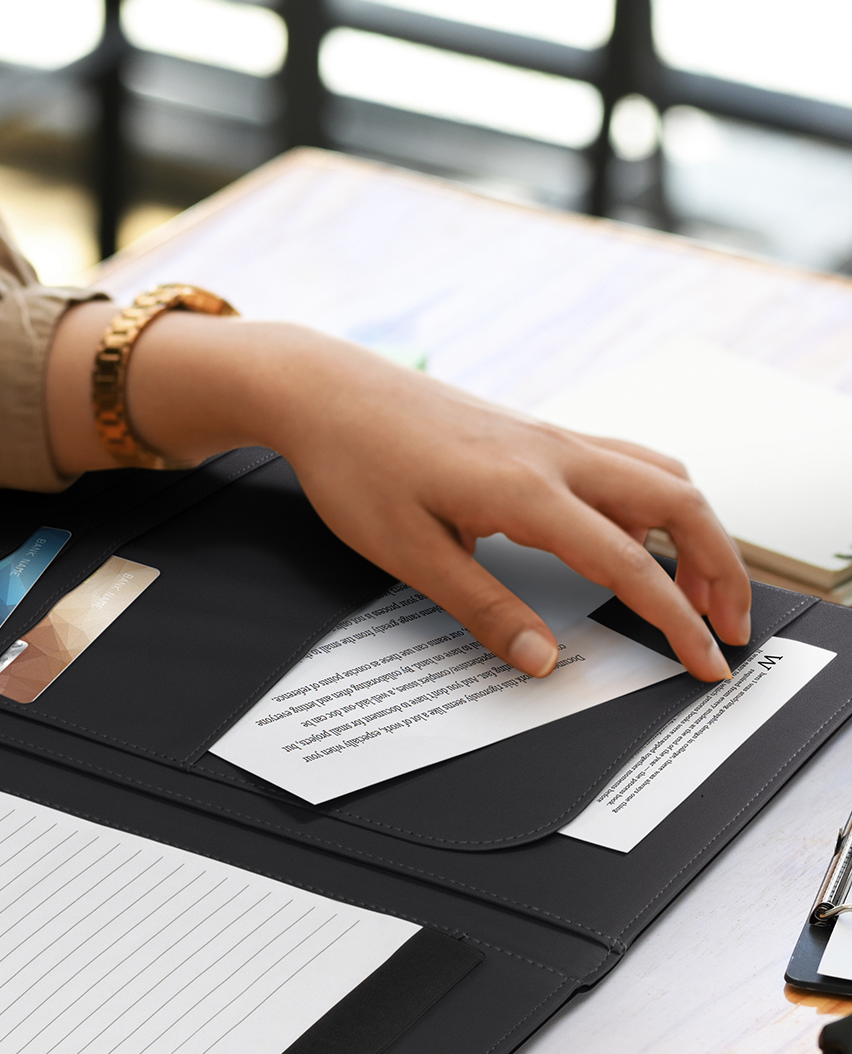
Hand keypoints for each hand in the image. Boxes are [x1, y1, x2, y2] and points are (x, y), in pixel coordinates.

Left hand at [46, 305, 749, 682]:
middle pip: (678, 504)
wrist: (326, 390)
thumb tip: (543, 658)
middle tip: (727, 627)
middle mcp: (554, 454)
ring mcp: (549, 436)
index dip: (677, 620)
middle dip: (719, 569)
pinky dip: (659, 499)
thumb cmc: (356, 464)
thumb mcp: (410, 554)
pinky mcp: (535, 431)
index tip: (704, 662)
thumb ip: (482, 609)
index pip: (632, 565)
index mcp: (527, 491)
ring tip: (699, 586)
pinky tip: (643, 530)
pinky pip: (625, 459)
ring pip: (659, 475)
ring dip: (695, 530)